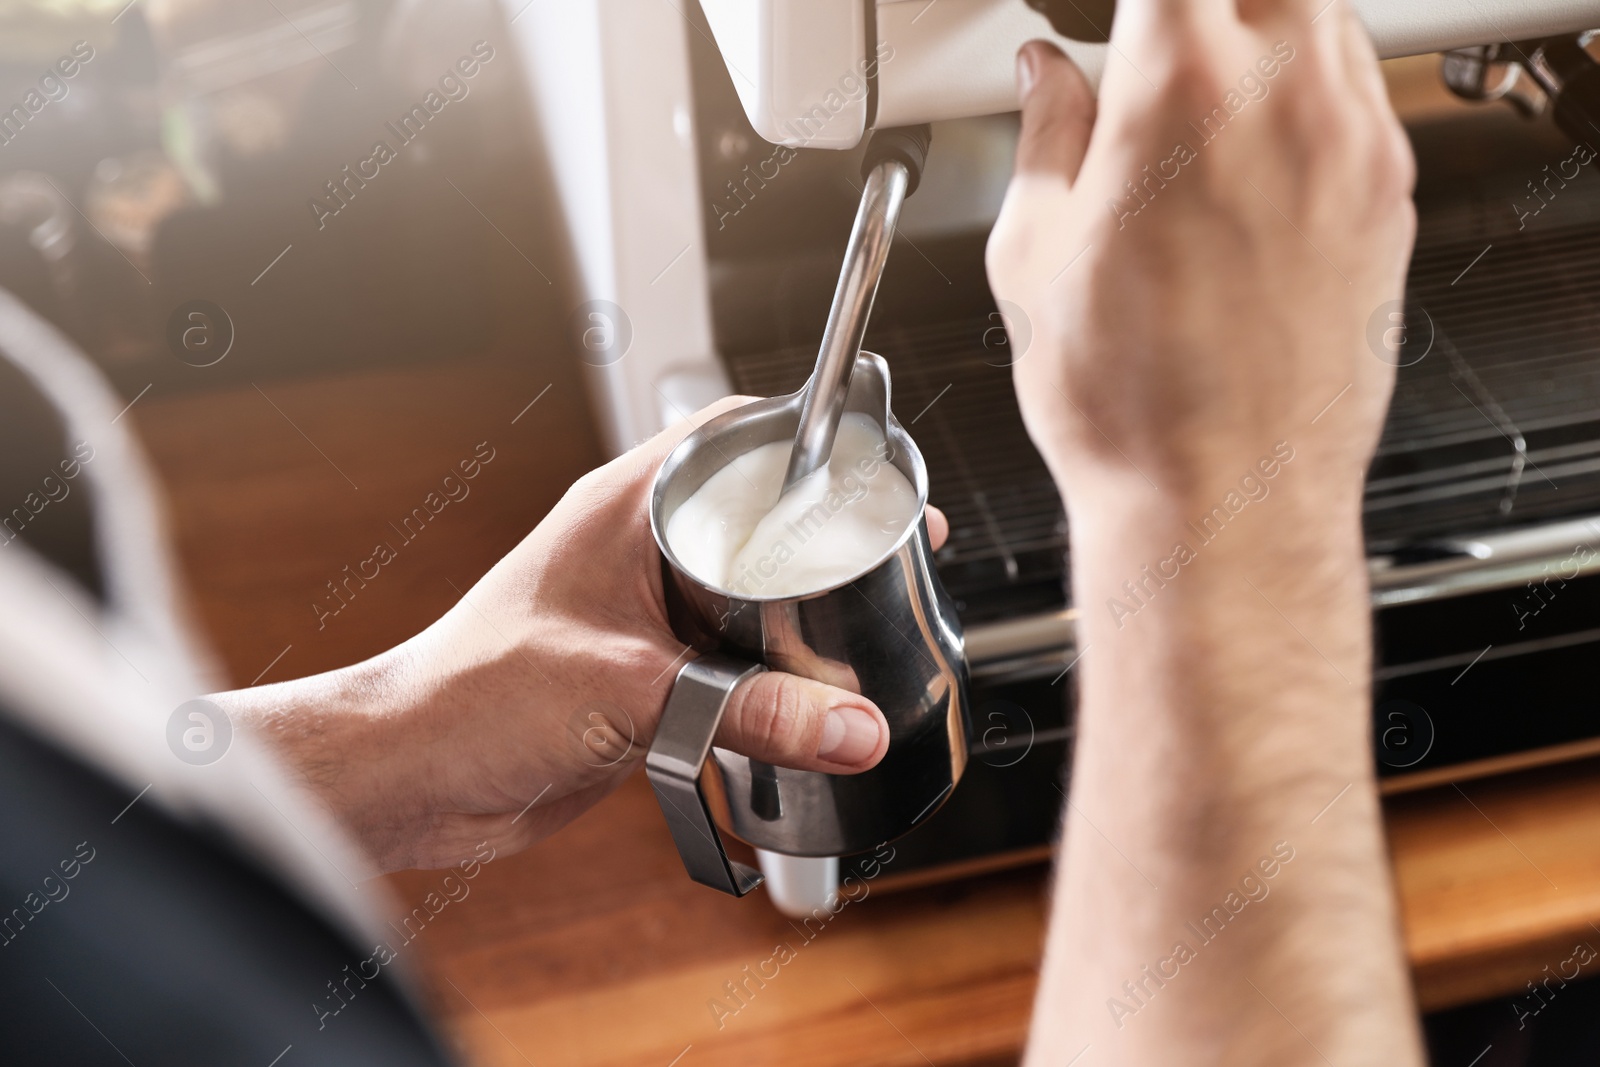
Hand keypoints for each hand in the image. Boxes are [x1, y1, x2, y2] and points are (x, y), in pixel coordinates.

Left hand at [223, 397, 948, 871]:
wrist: (414, 774)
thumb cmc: (472, 697)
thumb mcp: (630, 690)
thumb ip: (749, 710)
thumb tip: (850, 724)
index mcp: (625, 511)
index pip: (731, 433)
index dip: (809, 438)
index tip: (874, 464)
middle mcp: (635, 550)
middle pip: (752, 516)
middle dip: (820, 535)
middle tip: (886, 554)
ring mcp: (640, 613)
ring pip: (743, 593)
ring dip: (795, 614)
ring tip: (861, 628)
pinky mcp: (644, 674)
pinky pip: (724, 660)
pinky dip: (765, 675)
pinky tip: (802, 701)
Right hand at [987, 5, 1424, 1064]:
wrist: (1223, 506)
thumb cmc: (1129, 407)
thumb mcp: (1033, 258)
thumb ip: (1044, 137)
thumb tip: (1045, 79)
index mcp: (1182, 91)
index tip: (1112, 17)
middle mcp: (1287, 100)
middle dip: (1207, 2)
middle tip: (1163, 41)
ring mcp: (1353, 145)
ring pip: (1324, 16)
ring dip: (1261, 27)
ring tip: (1201, 92)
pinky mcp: (1386, 198)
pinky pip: (1357, 94)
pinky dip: (1306, 91)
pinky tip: (1251, 153)